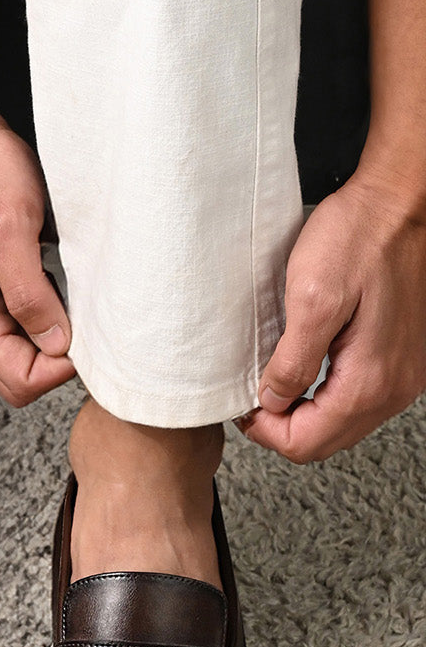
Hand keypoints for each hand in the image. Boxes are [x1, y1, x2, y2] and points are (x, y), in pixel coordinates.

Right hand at [0, 119, 74, 407]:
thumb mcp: (13, 232)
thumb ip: (32, 297)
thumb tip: (58, 344)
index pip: (21, 381)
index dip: (61, 366)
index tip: (86, 328)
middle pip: (19, 378)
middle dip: (56, 357)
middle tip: (81, 312)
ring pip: (21, 359)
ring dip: (51, 335)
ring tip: (60, 288)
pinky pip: (18, 333)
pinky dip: (43, 318)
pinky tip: (49, 282)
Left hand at [235, 168, 425, 461]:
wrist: (399, 203)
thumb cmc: (360, 237)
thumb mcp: (310, 298)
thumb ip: (291, 362)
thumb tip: (272, 401)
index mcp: (370, 379)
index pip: (307, 443)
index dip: (266, 431)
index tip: (244, 406)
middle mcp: (394, 387)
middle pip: (326, 441)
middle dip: (283, 428)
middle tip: (253, 398)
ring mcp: (402, 375)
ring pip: (342, 424)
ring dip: (304, 414)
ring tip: (274, 382)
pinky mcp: (400, 359)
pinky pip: (358, 399)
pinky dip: (326, 396)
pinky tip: (306, 371)